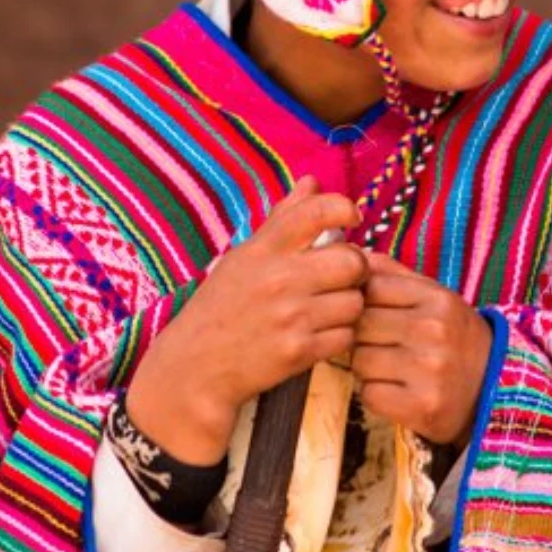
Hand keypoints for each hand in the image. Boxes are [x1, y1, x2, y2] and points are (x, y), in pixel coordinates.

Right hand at [127, 177, 366, 463]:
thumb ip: (283, 220)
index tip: (350, 219)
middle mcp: (278, 279)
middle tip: (342, 278)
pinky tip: (321, 335)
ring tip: (328, 310)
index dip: (344, 208)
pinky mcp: (298, 352)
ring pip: (354, 302)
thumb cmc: (221, 308)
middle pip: (352, 260)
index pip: (317, 211)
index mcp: (263, 250)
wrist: (194, 369)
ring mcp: (290, 316)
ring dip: (349, 307)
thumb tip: (312, 182)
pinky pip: (346, 336)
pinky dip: (340, 337)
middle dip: (356, 269)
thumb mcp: (244, 258)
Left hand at [351, 252, 491, 444]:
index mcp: (438, 299)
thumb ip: (392, 274)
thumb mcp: (434, 297)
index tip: (375, 314)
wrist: (494, 388)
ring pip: (360, 362)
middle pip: (359, 326)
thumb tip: (350, 255)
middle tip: (383, 346)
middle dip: (362, 337)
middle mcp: (435, 331)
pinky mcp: (424, 407)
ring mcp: (431, 371)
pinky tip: (397, 391)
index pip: (369, 288)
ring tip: (392, 369)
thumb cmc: (453, 336)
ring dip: (367, 368)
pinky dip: (376, 395)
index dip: (362, 302)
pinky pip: (370, 395)